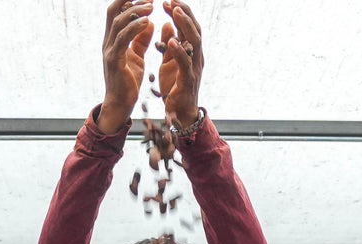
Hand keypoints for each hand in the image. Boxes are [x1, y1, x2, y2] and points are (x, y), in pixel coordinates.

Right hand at [98, 0, 154, 131]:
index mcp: (113, 40)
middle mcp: (108, 42)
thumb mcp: (137, 57)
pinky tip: (148, 22)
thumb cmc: (128, 82)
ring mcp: (109, 50)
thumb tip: (150, 23)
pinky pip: (123, 39)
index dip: (128, 0)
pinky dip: (135, 28)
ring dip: (135, 12)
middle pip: (112, 11)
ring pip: (118, 23)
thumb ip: (141, 40)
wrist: (120, 105)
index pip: (116, 12)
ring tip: (151, 6)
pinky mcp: (114, 61)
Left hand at [157, 0, 202, 129]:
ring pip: (194, 41)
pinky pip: (185, 63)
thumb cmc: (175, 88)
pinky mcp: (188, 80)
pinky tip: (170, 40)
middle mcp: (196, 56)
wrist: (180, 114)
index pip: (188, 26)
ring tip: (174, 12)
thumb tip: (165, 25)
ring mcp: (194, 67)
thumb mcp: (169, 63)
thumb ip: (169, 45)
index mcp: (190, 51)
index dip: (179, 12)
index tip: (168, 0)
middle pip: (194, 28)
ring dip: (184, 25)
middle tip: (171, 0)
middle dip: (183, 12)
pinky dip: (179, 51)